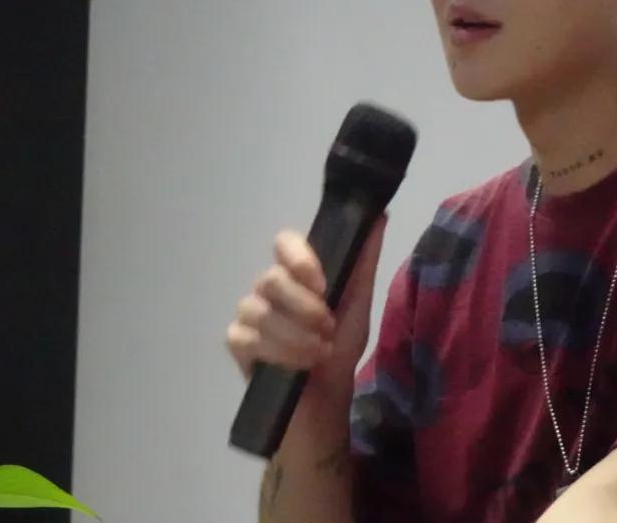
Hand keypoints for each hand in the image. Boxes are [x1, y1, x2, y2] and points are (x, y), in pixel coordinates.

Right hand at [226, 213, 387, 403]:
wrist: (326, 400)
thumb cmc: (340, 347)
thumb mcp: (359, 304)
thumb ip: (364, 261)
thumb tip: (380, 216)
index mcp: (296, 272)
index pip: (285, 242)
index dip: (300, 259)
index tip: (323, 285)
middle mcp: (268, 287)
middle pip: (271, 279)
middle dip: (304, 307)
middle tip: (327, 329)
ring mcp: (249, 313)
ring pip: (258, 310)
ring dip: (295, 335)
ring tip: (319, 352)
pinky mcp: (237, 343)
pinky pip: (247, 337)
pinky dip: (278, 352)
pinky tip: (297, 366)